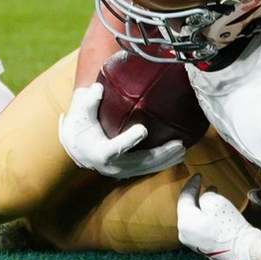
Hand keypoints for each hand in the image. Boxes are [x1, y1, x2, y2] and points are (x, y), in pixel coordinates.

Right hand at [58, 83, 184, 177]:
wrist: (78, 148)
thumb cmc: (81, 127)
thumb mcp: (81, 113)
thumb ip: (89, 102)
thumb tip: (98, 88)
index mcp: (98, 152)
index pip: (114, 148)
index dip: (128, 140)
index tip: (143, 130)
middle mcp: (111, 166)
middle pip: (138, 162)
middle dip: (159, 155)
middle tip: (178, 144)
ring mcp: (121, 171)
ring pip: (146, 168)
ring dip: (165, 160)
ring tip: (182, 149)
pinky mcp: (128, 171)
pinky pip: (147, 169)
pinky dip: (162, 163)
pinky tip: (177, 155)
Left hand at [176, 174, 260, 259]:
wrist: (242, 249)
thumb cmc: (228, 225)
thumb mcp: (216, 202)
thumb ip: (205, 196)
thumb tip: (204, 200)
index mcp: (184, 222)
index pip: (184, 197)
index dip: (192, 184)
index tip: (199, 175)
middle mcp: (184, 233)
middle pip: (187, 208)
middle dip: (195, 194)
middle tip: (203, 183)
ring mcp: (192, 242)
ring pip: (193, 217)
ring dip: (201, 205)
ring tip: (210, 194)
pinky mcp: (202, 247)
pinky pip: (198, 226)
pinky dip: (204, 216)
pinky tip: (213, 211)